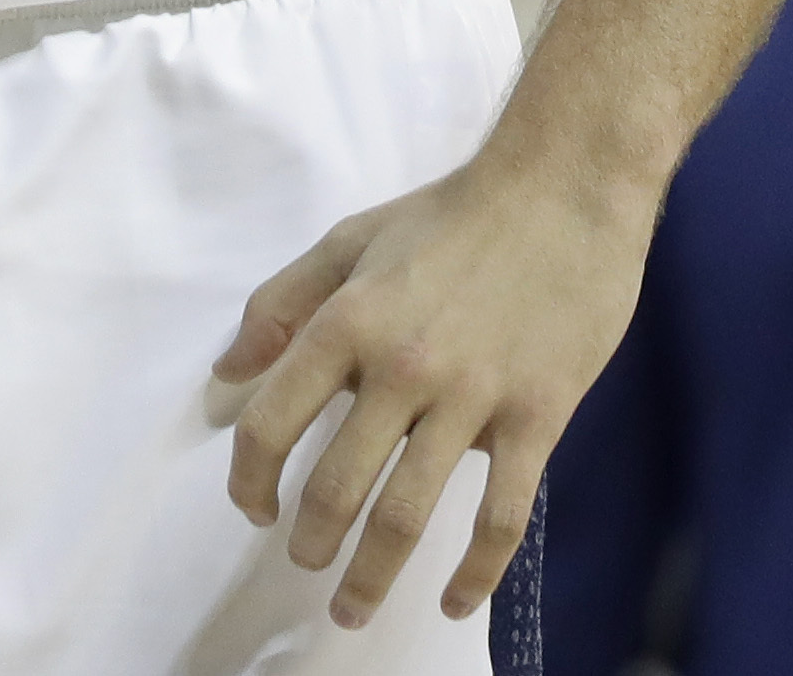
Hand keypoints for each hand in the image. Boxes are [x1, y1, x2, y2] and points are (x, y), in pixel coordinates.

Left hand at [216, 159, 653, 627]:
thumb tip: (227, 373)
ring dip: (372, 577)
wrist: (566, 184)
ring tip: (353, 608)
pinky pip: (501, 514)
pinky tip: (457, 599)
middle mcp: (401, 367)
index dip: (250, 480)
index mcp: (349, 321)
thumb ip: (283, 303)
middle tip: (309, 565)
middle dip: (313, 544)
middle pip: (337, 488)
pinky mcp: (537, 414)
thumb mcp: (353, 240)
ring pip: (408, 516)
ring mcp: (473, 396)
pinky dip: (475, 572)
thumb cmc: (455, 212)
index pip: (270, 425)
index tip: (256, 508)